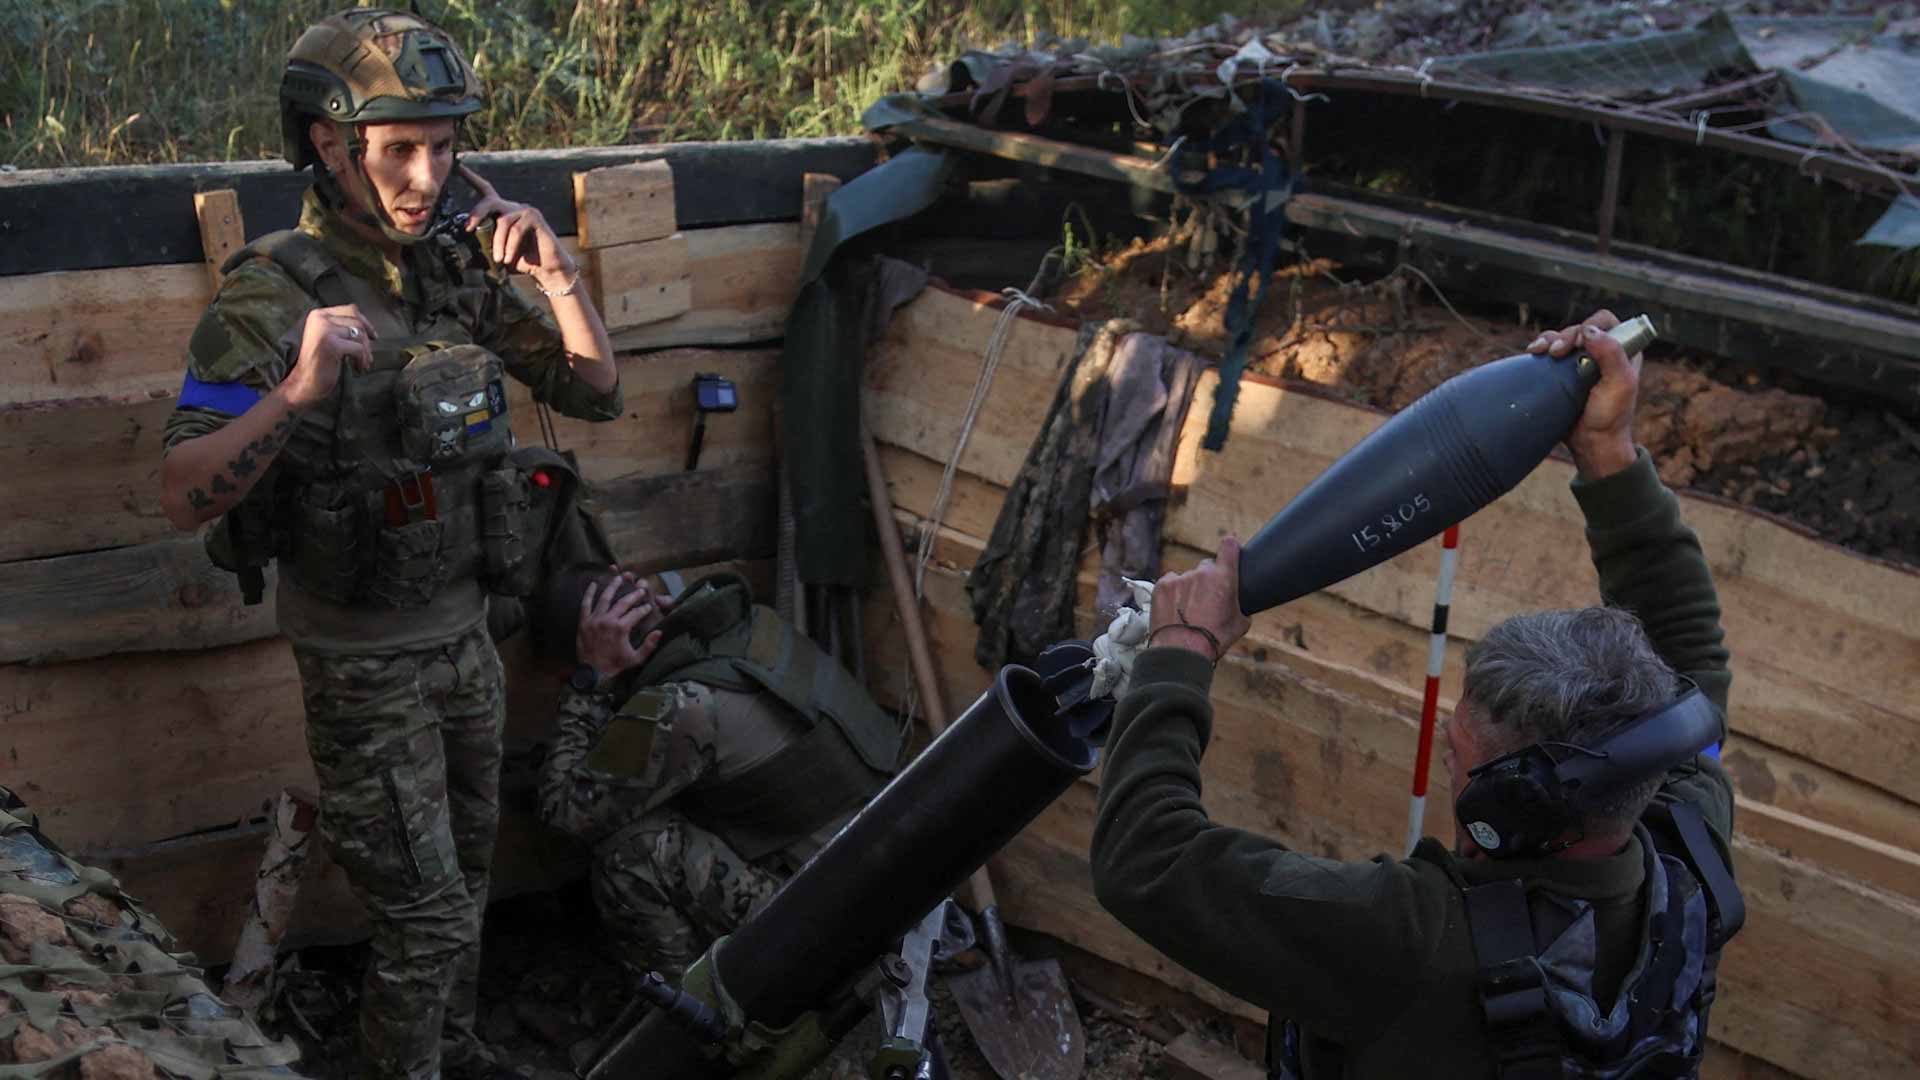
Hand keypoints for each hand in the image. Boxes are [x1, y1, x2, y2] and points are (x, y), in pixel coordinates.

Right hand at [280, 304, 375, 410]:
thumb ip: (342, 328)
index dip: (366, 323)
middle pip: (357, 322)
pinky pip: (358, 348)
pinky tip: (357, 368)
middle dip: (366, 341)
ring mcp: (324, 330)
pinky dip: (362, 360)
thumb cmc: (319, 363)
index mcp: (318, 315)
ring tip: (362, 364)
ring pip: (359, 334)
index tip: (373, 336)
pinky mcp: (330, 344)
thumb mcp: (329, 338)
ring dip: (365, 352)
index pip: (350, 310)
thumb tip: (367, 326)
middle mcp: (319, 319)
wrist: (303, 382)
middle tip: (367, 357)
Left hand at [459, 163, 577, 291]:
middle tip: (468, 229)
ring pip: (503, 221)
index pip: (485, 190)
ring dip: (498, 242)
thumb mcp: (496, 254)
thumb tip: (463, 248)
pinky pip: (516, 229)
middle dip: (477, 213)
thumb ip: (483, 247)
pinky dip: (510, 245)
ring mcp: (525, 210)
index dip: (471, 178)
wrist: (546, 270)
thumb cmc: (521, 261)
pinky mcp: (535, 218)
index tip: (458, 166)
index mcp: (502, 213)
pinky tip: (508, 258)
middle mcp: (513, 207)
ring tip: (498, 259)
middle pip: (490, 201)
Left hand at [574, 568, 673, 679]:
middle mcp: (608, 620)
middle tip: (640, 589)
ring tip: (619, 577)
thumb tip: (659, 631)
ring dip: (613, 586)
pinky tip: (593, 583)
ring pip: (605, 598)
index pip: (637, 613)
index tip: (648, 606)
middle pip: (623, 602)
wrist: (592, 673)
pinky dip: (589, 593)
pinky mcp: (584, 622)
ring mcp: (595, 619)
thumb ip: (649, 645)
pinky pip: (586, 604)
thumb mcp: (636, 659)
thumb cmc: (615, 665)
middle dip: (634, 594)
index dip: (644, 608)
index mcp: (621, 628)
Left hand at [1148, 536, 1251, 662]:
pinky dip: (1173, 593)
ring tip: (1187, 611)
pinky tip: (1175, 609)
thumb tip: (1241, 606)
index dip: (1230, 547)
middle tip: (1206, 600)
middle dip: (1208, 579)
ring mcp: (1180, 577)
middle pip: (1207, 567)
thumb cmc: (1213, 640)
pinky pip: (1171, 582)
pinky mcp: (1162, 585)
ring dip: (1189, 588)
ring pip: (1187, 577)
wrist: (1181, 652)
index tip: (1229, 548)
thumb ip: (1242, 607)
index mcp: (1224, 578)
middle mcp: (1201, 573)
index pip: (1229, 546)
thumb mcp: (1240, 625)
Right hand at [1526, 309, 1639, 478]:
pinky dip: (1540, 349)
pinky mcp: (1562, 373)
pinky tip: (1533, 353)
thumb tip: (1589, 331)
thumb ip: (1611, 354)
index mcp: (1623, 350)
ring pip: (1561, 338)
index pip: (1606, 322)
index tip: (1579, 344)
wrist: (1591, 443)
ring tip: (1540, 351)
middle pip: (1579, 328)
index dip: (1590, 326)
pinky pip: (1549, 352)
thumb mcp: (1619, 384)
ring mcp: (1580, 362)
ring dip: (1549, 340)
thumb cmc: (1611, 417)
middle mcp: (1602, 352)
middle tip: (1558, 353)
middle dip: (1565, 336)